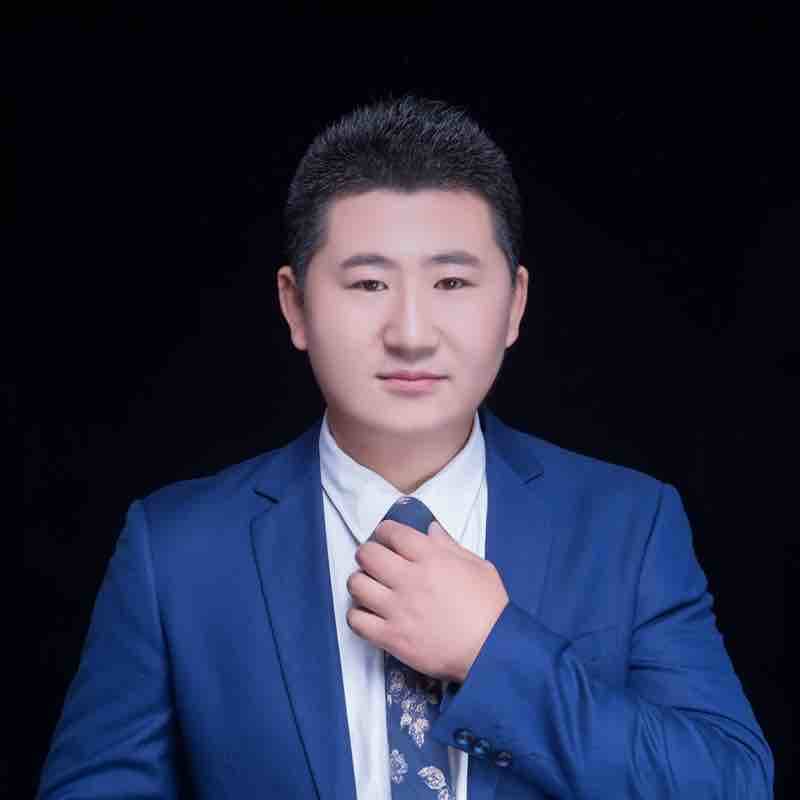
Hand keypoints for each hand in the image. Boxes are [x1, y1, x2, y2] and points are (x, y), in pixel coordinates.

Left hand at [345, 518, 508, 682]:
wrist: (492, 651)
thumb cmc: (489, 608)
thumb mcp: (478, 567)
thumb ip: (450, 546)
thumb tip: (430, 530)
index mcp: (431, 558)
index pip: (392, 532)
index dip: (385, 531)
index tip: (386, 537)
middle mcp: (409, 579)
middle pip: (367, 554)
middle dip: (368, 554)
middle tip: (375, 562)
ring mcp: (397, 609)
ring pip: (357, 585)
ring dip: (360, 582)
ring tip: (370, 588)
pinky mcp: (392, 637)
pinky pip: (356, 620)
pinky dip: (357, 615)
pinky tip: (369, 614)